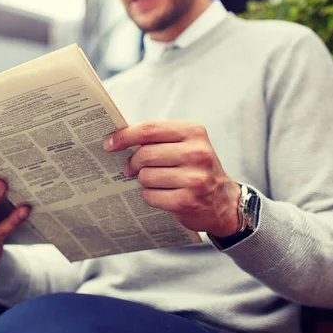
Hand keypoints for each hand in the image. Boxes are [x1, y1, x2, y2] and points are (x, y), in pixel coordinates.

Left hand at [104, 121, 240, 236]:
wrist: (224, 202)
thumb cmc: (195, 169)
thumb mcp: (186, 144)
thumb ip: (158, 137)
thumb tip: (119, 136)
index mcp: (193, 132)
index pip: (150, 130)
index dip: (124, 136)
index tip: (109, 143)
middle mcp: (197, 153)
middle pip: (145, 154)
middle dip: (132, 163)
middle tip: (130, 168)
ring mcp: (194, 178)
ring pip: (146, 176)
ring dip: (143, 181)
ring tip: (153, 182)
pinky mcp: (187, 201)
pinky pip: (151, 196)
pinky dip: (150, 196)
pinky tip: (162, 195)